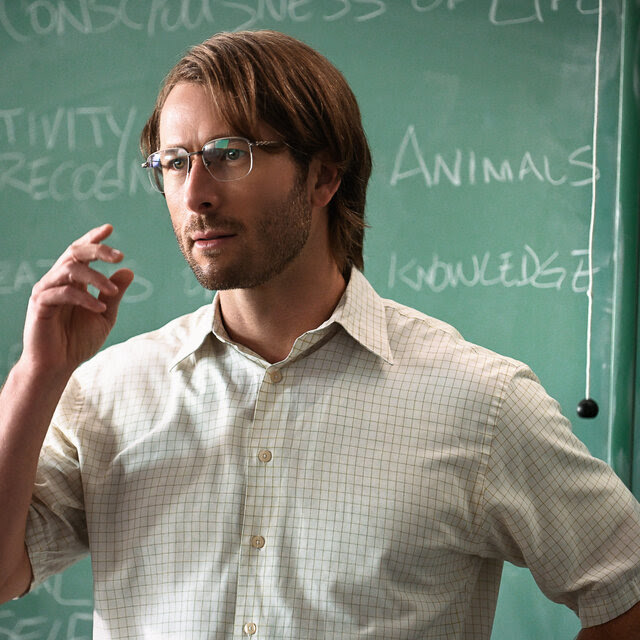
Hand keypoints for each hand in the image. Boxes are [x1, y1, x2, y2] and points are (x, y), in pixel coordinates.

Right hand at [21, 224, 133, 376]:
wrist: (58, 365)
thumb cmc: (79, 341)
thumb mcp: (105, 316)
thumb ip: (114, 295)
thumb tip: (129, 271)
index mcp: (73, 281)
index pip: (81, 252)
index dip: (93, 239)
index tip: (109, 228)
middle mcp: (58, 280)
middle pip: (74, 253)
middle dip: (97, 250)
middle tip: (120, 257)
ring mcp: (47, 290)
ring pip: (69, 269)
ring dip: (95, 277)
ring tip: (113, 291)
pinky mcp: (40, 304)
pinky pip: (62, 293)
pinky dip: (83, 298)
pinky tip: (98, 308)